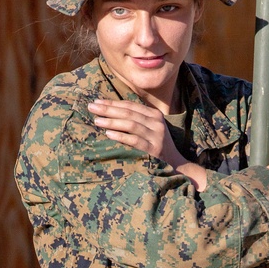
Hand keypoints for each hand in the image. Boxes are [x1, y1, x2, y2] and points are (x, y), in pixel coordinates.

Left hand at [89, 99, 207, 189]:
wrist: (176, 166)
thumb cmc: (157, 147)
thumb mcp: (150, 130)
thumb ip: (135, 121)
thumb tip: (111, 113)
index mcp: (154, 115)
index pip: (130, 106)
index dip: (113, 103)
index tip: (97, 101)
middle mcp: (156, 123)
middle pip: (128, 113)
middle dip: (108, 109)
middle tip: (92, 107)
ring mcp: (157, 136)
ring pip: (131, 124)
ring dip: (112, 121)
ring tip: (97, 121)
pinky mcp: (154, 149)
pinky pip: (135, 140)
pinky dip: (121, 136)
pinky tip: (108, 134)